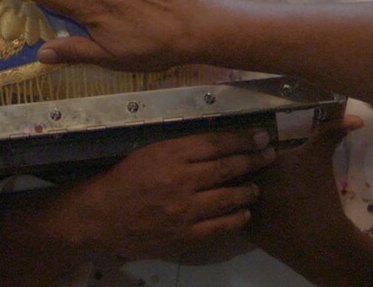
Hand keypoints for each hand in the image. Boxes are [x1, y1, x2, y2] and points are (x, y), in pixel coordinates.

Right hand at [0, 130, 268, 280]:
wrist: (102, 217)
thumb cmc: (125, 179)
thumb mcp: (150, 153)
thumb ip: (183, 149)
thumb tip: (220, 144)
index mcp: (170, 155)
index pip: (215, 143)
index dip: (242, 140)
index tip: (260, 137)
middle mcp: (180, 180)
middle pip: (228, 168)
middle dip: (253, 161)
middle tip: (270, 156)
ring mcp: (185, 210)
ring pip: (229, 198)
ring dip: (248, 190)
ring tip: (257, 187)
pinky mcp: (185, 235)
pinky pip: (221, 226)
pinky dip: (237, 218)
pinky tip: (244, 213)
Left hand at [243, 115, 372, 286]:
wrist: (321, 242)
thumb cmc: (319, 196)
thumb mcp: (322, 159)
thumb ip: (331, 132)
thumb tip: (356, 117)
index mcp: (256, 161)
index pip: (237, 146)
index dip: (239, 144)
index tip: (246, 144)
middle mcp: (243, 180)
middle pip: (227, 167)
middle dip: (229, 163)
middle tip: (233, 160)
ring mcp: (239, 205)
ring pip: (224, 189)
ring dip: (227, 186)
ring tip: (232, 182)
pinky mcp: (241, 228)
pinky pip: (229, 214)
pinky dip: (232, 208)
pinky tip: (239, 205)